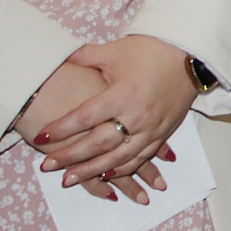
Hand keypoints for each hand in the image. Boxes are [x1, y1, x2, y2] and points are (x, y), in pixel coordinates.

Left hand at [34, 36, 196, 189]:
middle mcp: (138, 115)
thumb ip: (84, 57)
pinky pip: (141, 157)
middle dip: (71, 156)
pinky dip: (123, 169)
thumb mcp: (114, 51)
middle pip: (99, 143)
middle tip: (47, 165)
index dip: (61, 128)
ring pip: (119, 157)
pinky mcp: (163, 133)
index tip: (41, 135)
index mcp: (123, 94)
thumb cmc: (150, 51)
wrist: (189, 56)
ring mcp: (152, 128)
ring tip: (69, 179)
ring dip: (93, 170)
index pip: (85, 117)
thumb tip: (57, 58)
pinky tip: (106, 176)